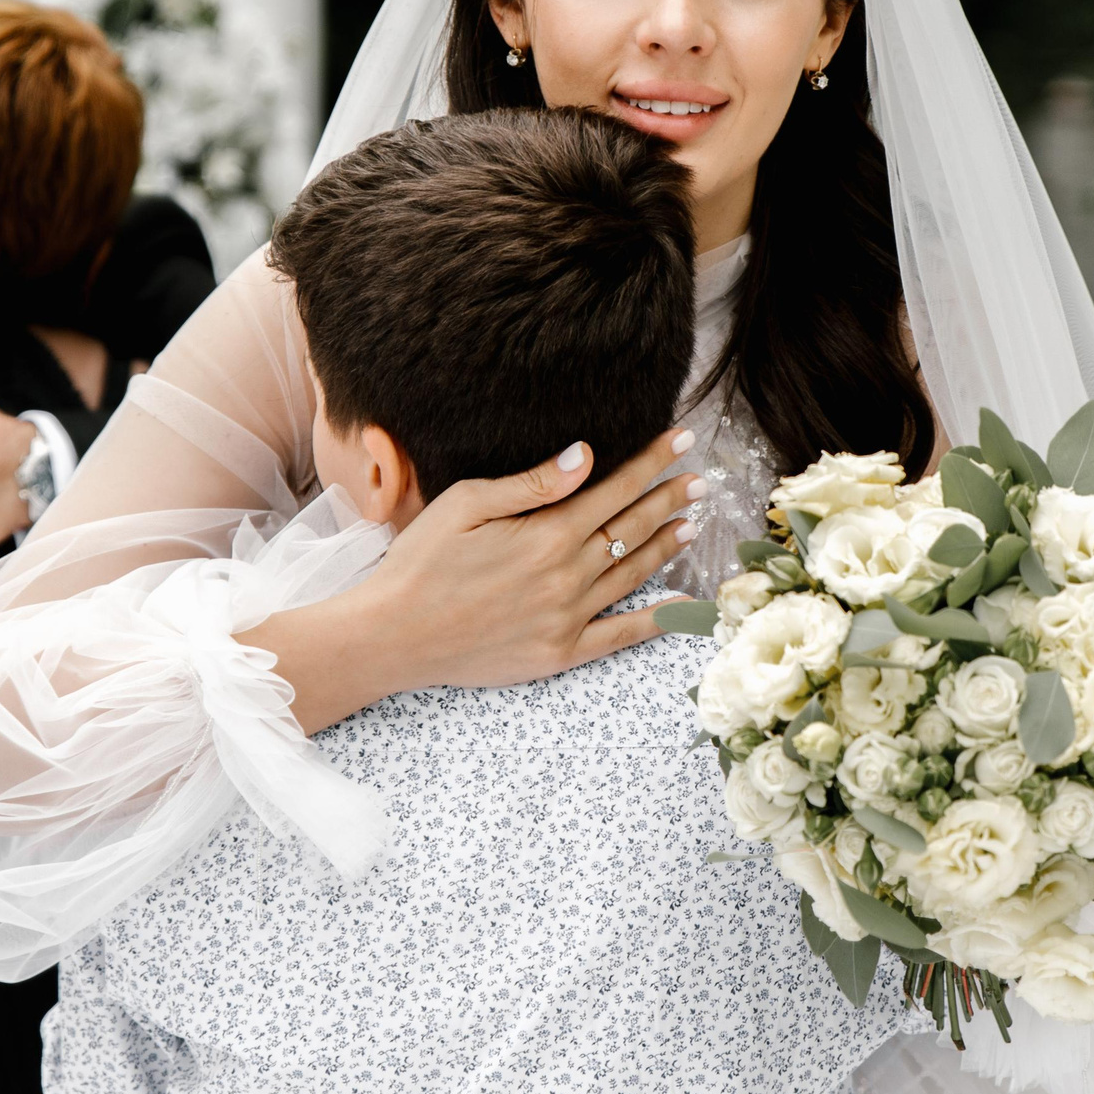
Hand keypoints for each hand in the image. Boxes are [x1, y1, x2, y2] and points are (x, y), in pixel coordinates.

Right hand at [257, 429, 705, 732]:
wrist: (392, 636)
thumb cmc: (420, 562)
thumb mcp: (466, 504)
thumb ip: (531, 483)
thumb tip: (585, 456)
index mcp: (546, 534)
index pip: (614, 488)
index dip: (651, 462)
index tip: (680, 440)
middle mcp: (567, 576)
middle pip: (632, 528)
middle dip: (670, 499)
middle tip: (701, 480)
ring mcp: (568, 618)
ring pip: (632, 575)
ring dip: (666, 547)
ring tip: (692, 525)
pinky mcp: (559, 653)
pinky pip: (620, 636)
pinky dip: (657, 621)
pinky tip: (685, 607)